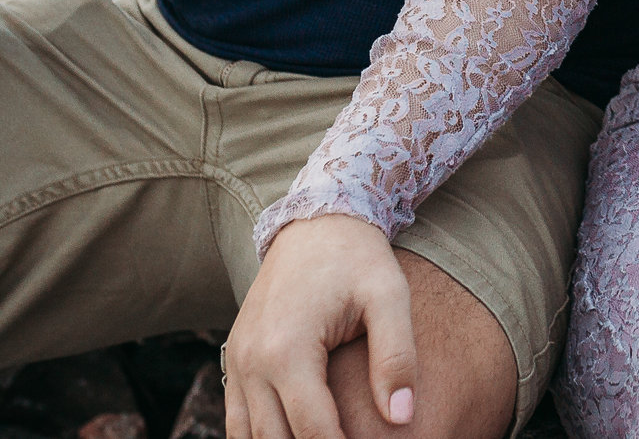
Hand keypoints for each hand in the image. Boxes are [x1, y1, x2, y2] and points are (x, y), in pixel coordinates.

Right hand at [225, 214, 415, 438]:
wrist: (317, 221)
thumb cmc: (358, 258)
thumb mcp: (389, 297)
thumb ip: (396, 357)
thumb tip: (402, 418)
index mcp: (288, 350)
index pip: (312, 430)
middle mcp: (251, 362)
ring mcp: (237, 361)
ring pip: (249, 436)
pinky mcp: (235, 358)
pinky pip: (237, 419)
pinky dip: (260, 437)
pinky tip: (294, 437)